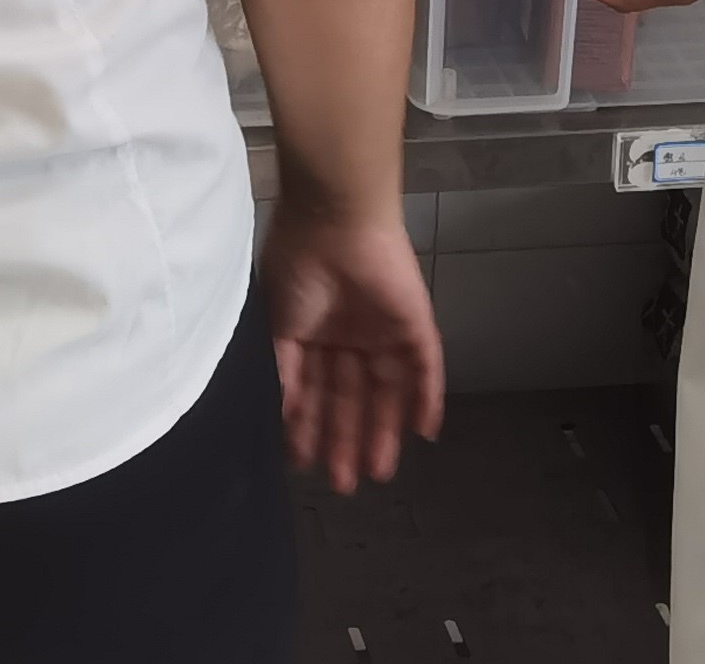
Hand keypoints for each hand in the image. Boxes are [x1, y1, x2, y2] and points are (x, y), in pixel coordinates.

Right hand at [261, 203, 444, 492]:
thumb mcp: (278, 327)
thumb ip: (283, 374)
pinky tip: (424, 432)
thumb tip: (282, 418)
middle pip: (351, 397)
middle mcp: (349, 334)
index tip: (303, 463)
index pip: (314, 390)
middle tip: (343, 483)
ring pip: (387, 391)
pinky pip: (426, 366)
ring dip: (383, 430)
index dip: (310, 427)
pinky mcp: (416, 323)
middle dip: (346, 439)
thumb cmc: (298, 268)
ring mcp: (384, 329)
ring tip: (377, 472)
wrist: (334, 220)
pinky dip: (426, 398)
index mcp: (313, 332)